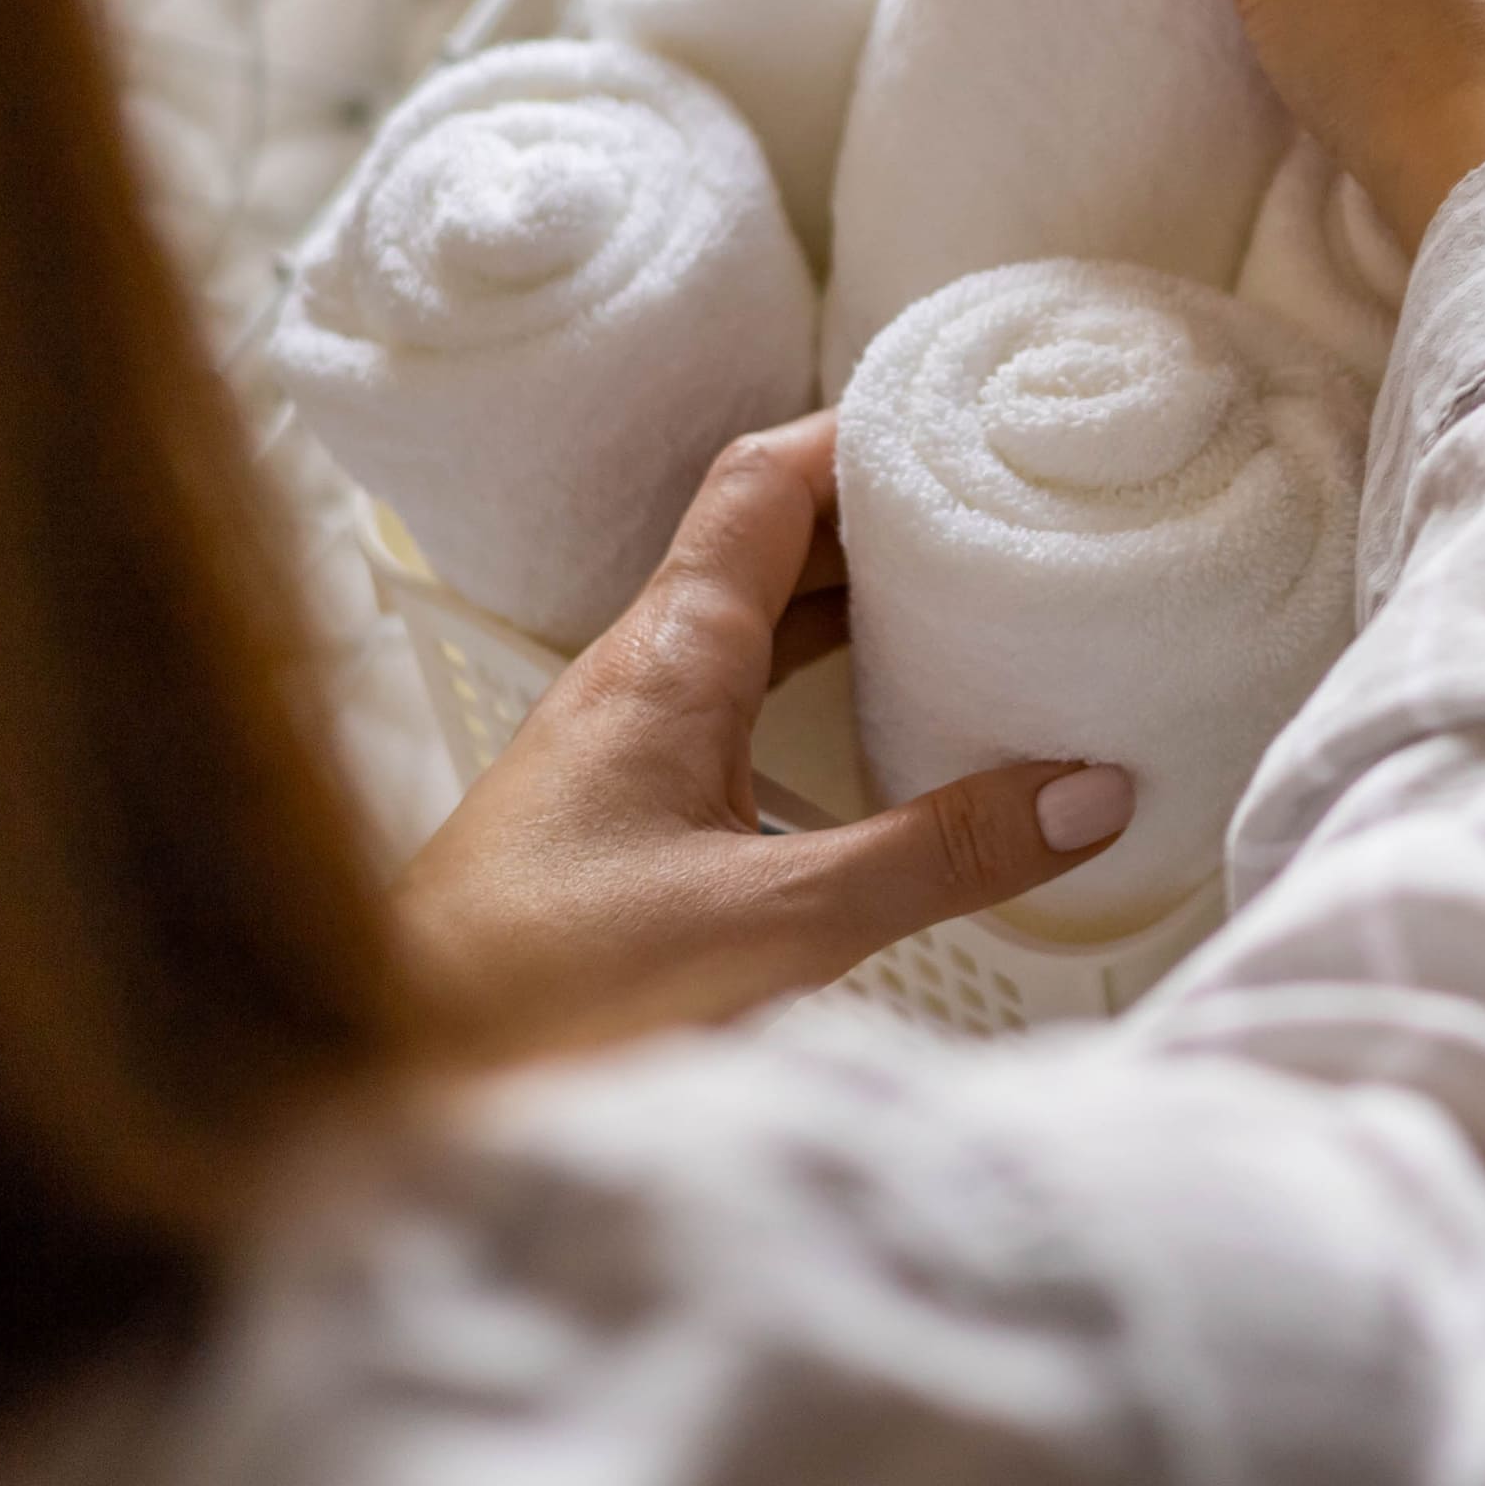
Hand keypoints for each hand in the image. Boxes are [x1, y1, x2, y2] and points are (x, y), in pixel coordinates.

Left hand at [392, 414, 1131, 1056]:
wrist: (393, 1074)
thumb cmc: (541, 992)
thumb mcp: (773, 924)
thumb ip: (937, 856)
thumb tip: (1090, 794)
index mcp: (666, 658)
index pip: (765, 482)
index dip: (861, 430)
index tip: (964, 411)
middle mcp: (640, 675)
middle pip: (772, 540)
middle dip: (886, 508)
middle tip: (1005, 500)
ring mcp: (626, 740)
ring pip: (759, 622)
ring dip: (859, 596)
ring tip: (974, 593)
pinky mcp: (625, 809)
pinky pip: (743, 697)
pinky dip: (823, 681)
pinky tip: (884, 726)